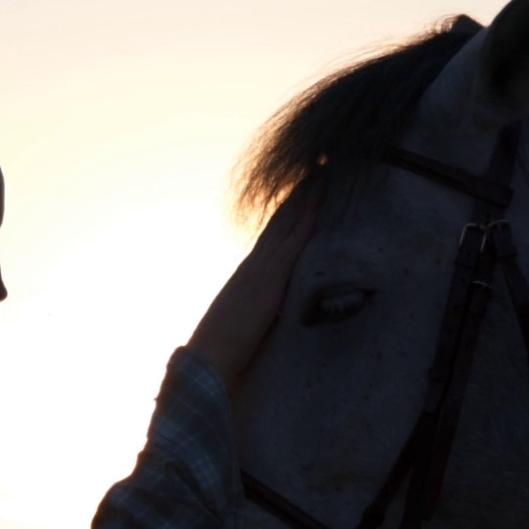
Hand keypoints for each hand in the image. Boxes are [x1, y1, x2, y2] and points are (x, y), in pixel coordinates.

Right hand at [186, 194, 314, 390]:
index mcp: (247, 275)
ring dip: (305, 203)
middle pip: (280, 223)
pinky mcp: (265, 288)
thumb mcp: (242, 324)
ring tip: (322, 177)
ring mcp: (258, 274)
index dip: (288, 211)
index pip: (272, 235)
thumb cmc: (221, 350)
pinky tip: (315, 213)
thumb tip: (264, 314)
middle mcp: (252, 267)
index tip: (303, 190)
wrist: (207, 361)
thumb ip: (253, 312)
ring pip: (285, 229)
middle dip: (299, 196)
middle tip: (317, 168)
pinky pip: (287, 254)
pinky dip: (301, 232)